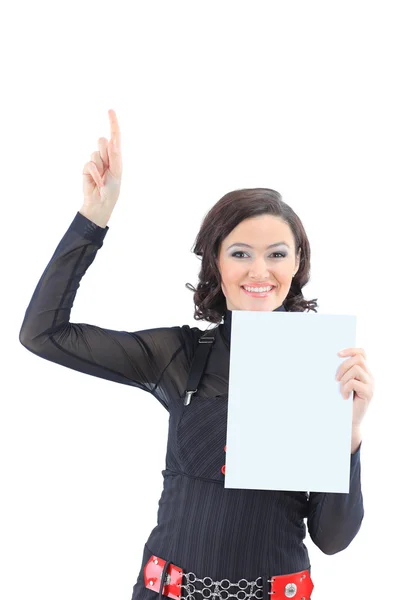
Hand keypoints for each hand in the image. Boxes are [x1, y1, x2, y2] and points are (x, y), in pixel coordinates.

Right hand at [81, 109, 122, 226]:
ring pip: (95, 152)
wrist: (100, 203)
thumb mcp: (116, 173)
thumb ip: (114, 156)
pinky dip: (94, 173)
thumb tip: (112, 140)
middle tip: (108, 166)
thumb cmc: (112, 190)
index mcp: (116, 157)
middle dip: (105, 152)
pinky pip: (89, 163)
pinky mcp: (86, 167)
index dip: (113, 123)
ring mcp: (96, 161)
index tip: (110, 110)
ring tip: (103, 177)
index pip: (115, 137)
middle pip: (102, 141)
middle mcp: (106, 156)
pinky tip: (97, 181)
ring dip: (100, 166)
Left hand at [336, 347, 374, 426]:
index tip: (338, 354)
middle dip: (343, 366)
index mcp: (363, 371)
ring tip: (341, 389)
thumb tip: (327, 360)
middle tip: (336, 379)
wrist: (349, 420)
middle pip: (358, 359)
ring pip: (356, 369)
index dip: (351, 350)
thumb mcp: (342, 383)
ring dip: (344, 378)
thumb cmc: (342, 401)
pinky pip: (354, 383)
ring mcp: (370, 384)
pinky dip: (345, 388)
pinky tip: (345, 397)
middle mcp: (369, 375)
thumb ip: (342, 372)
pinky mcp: (369, 392)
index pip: (362, 353)